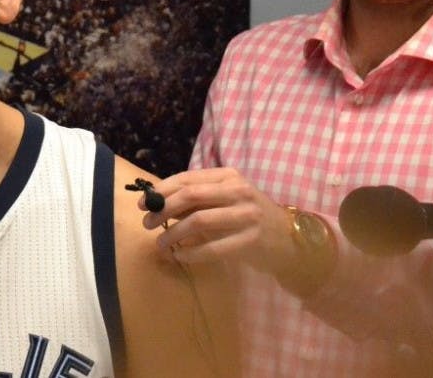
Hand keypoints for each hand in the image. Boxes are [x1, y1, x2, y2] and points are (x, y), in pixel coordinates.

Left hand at [139, 167, 296, 277]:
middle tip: (147, 223)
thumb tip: (156, 202)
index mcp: (228, 176)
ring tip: (161, 243)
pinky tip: (180, 257)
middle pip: (190, 196)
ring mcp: (247, 215)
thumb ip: (197, 198)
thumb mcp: (225, 198)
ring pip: (199, 221)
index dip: (161, 191)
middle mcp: (238, 191)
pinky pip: (212, 247)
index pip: (187, 179)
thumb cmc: (248, 216)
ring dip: (173, 233)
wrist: (289, 239)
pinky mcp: (251, 240)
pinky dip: (191, 253)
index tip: (143, 203)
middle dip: (163, 210)